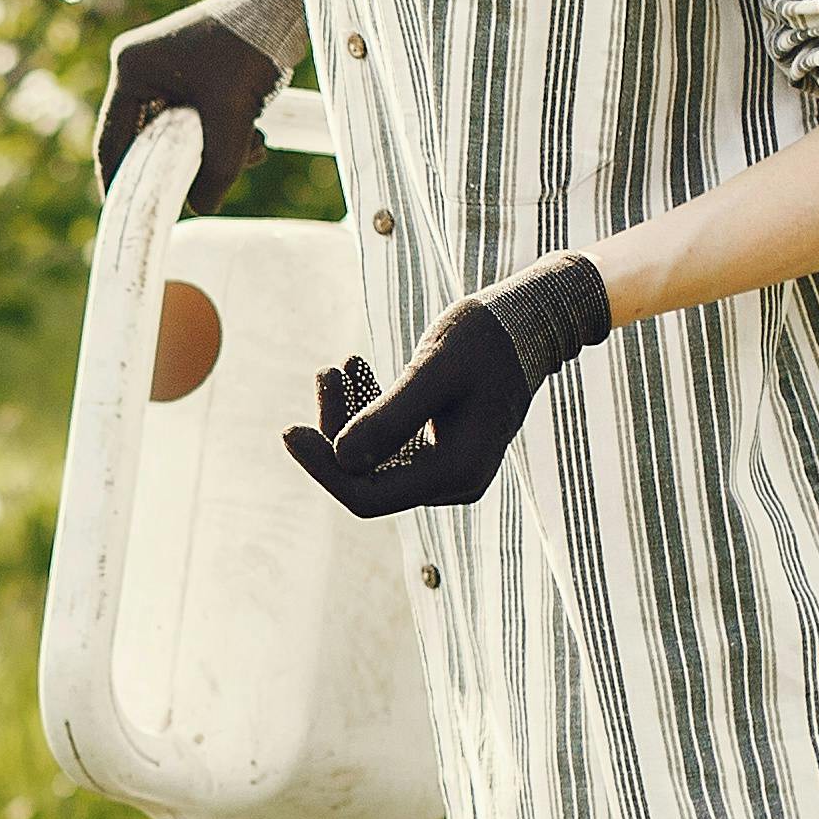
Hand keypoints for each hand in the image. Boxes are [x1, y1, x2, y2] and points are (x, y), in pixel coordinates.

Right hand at [95, 0, 286, 207]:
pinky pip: (197, 118)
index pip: (112, 140)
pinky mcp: (194, 72)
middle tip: (208, 186)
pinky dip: (223, 133)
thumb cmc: (252, 49)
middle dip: (185, 164)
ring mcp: (168, 68)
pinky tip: (255, 134)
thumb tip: (201, 206)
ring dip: (213, 150)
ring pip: (179, 132)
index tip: (132, 213)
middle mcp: (142, 66)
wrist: (288, 6)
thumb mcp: (232, 118)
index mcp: (132, 69)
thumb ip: (217, 171)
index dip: (120, 182)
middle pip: (149, 138)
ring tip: (251, 149)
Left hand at [291, 255, 615, 515]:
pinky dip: (370, 410)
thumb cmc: (486, 337)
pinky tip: (358, 370)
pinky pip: (390, 444)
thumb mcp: (433, 369)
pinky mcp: (442, 452)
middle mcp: (455, 483)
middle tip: (327, 372)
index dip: (323, 468)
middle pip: (367, 478)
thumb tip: (341, 459)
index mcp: (456, 472)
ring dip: (350, 416)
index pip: (367, 496)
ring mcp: (449, 471)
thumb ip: (390, 415)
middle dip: (337, 430)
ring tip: (339, 366)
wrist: (529, 322)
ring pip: (376, 460)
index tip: (288, 430)